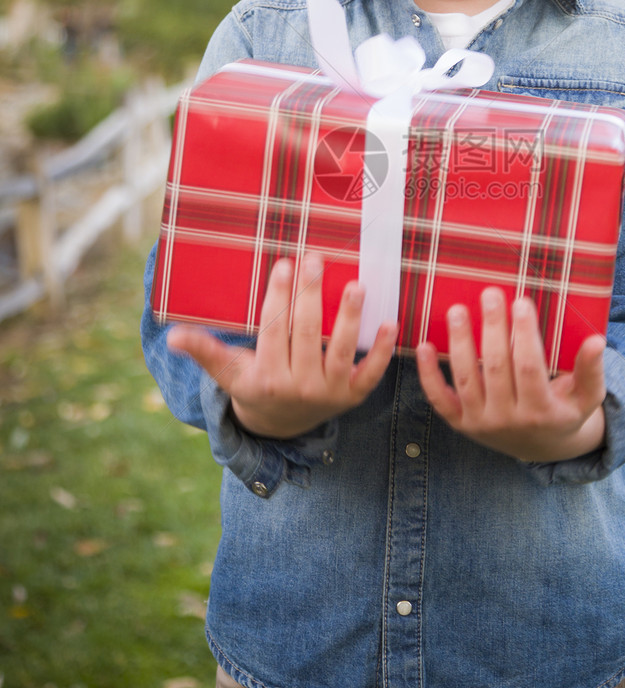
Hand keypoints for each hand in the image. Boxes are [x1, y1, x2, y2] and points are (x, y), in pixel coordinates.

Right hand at [167, 253, 397, 438]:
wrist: (281, 428)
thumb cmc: (253, 387)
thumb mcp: (226, 373)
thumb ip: (203, 351)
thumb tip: (172, 337)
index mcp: (267, 377)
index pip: (274, 330)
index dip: (278, 298)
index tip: (283, 265)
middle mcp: (300, 386)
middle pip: (308, 334)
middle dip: (311, 295)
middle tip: (316, 259)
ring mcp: (330, 392)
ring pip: (341, 350)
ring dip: (351, 317)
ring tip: (357, 284)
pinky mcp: (353, 395)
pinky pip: (370, 373)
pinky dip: (380, 350)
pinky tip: (391, 322)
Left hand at [416, 287, 605, 462]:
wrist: (542, 449)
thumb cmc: (565, 411)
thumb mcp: (587, 397)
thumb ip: (591, 371)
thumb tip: (597, 341)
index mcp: (542, 412)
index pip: (530, 368)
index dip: (524, 335)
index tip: (521, 302)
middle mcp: (508, 421)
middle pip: (496, 368)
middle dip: (493, 328)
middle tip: (490, 294)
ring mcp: (481, 423)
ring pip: (467, 378)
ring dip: (459, 342)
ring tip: (458, 309)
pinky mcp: (461, 424)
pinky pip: (440, 399)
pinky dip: (428, 374)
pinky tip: (423, 345)